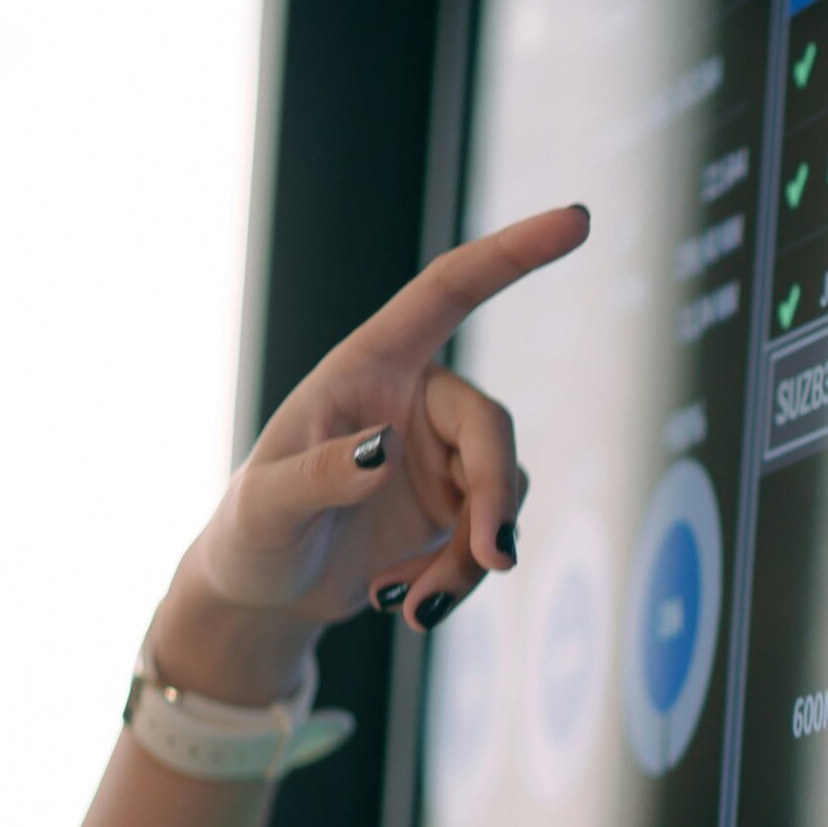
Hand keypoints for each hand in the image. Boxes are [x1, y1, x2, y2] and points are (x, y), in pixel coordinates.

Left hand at [153, 205, 591, 702]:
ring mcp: (443, 459)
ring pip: (502, 496)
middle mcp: (417, 402)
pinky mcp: (458, 512)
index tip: (576, 219)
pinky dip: (460, 581)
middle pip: (492, 430)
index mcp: (371, 366)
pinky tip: (406, 606)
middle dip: (496, 497)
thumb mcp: (267, 507)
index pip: (451, 291)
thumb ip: (321, 476)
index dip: (514, 253)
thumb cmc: (250, 534)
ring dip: (470, 559)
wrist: (265, 595)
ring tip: (412, 607)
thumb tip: (386, 448)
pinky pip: (491, 539)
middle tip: (492, 560)